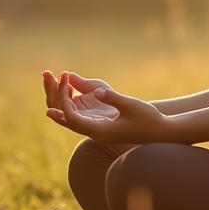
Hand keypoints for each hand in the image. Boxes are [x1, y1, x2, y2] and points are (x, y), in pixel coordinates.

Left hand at [46, 74, 170, 144]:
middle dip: (55, 97)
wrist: (160, 132)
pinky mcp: (101, 126)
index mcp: (100, 131)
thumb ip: (113, 98)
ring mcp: (96, 131)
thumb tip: (96, 91)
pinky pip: (79, 115)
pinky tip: (71, 87)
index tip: (65, 78)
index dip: (64, 97)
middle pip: (65, 118)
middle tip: (48, 75)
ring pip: (70, 117)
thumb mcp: (132, 106)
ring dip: (61, 99)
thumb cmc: (148, 119)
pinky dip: (71, 102)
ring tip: (55, 79)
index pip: (71, 117)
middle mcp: (94, 133)